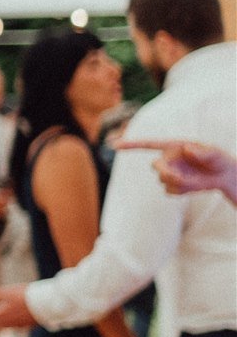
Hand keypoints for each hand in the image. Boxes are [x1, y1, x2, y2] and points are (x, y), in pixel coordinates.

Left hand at [0, 284, 35, 329]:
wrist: (45, 304)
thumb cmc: (24, 296)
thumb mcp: (7, 291)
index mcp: (2, 313)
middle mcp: (10, 321)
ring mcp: (21, 324)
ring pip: (8, 327)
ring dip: (0, 327)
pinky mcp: (30, 324)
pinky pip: (19, 327)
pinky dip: (14, 327)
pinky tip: (16, 327)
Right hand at [113, 139, 236, 204]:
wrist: (223, 176)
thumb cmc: (219, 160)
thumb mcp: (216, 154)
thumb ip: (203, 151)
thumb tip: (187, 149)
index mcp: (173, 146)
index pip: (148, 144)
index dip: (131, 144)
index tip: (113, 145)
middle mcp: (168, 159)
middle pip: (155, 166)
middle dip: (165, 173)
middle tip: (179, 178)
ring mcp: (170, 172)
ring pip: (163, 181)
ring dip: (178, 184)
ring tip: (197, 182)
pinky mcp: (174, 186)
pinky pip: (169, 192)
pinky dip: (180, 192)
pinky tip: (193, 188)